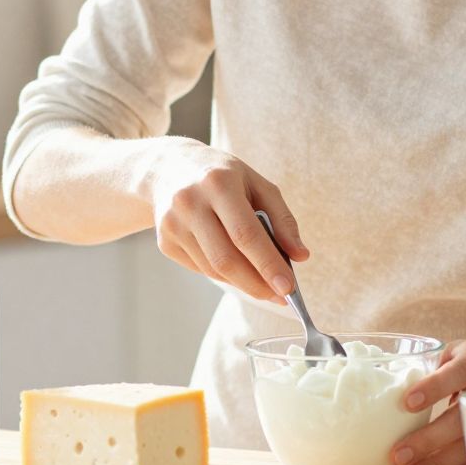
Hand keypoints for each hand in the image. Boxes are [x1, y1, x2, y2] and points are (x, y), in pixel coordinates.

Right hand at [144, 140, 307, 304]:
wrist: (168, 169)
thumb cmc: (223, 177)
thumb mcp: (257, 184)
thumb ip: (282, 219)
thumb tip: (301, 257)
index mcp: (218, 183)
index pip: (245, 234)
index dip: (268, 264)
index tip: (288, 288)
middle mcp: (190, 203)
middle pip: (226, 259)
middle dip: (257, 284)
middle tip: (280, 296)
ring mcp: (172, 225)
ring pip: (214, 269)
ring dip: (243, 283)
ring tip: (264, 284)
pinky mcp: (164, 242)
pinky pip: (202, 269)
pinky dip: (224, 274)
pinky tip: (236, 268)